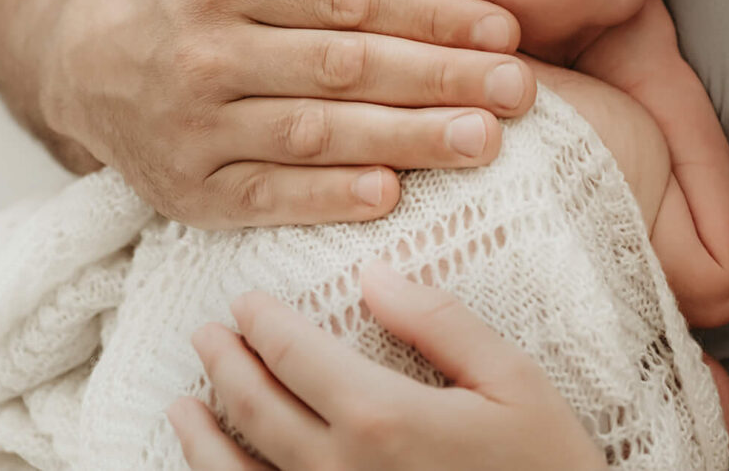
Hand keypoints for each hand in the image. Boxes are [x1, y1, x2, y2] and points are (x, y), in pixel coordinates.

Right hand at [46, 0, 536, 227]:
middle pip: (344, 67)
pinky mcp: (194, 194)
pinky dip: (328, 198)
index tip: (504, 26)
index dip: (427, 11)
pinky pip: (271, 197)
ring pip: (317, 135)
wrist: (84, 73)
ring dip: (405, 140)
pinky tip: (393, 196)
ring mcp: (198, 130)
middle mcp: (208, 56)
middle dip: (439, 77)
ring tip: (487, 141)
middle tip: (521, 88)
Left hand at [168, 264, 603, 470]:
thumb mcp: (514, 379)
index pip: (296, 356)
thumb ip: (439, 322)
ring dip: (201, 437)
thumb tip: (374, 276)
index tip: (245, 302)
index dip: (263, 324)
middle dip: (224, 364)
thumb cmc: (546, 464)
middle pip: (257, 409)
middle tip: (206, 336)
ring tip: (181, 406)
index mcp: (383, 417)